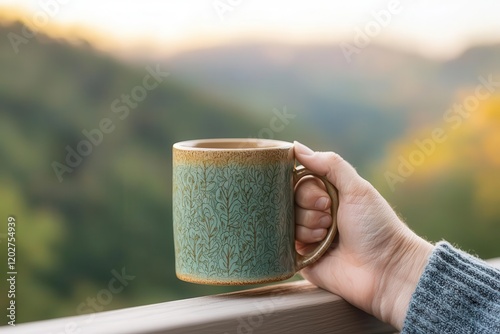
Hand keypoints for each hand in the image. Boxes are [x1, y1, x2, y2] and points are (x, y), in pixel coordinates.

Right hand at [294, 141, 433, 329]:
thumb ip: (330, 164)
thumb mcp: (357, 188)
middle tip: (330, 217)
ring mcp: (307, 234)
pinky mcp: (301, 257)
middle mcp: (315, 212)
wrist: (385, 269)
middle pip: (289, 199)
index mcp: (328, 194)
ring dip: (309, 226)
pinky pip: (285, 241)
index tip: (326, 199)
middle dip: (310, 208)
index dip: (307, 189)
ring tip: (330, 236)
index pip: (299, 180)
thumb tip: (296, 146)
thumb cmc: (377, 227)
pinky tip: (320, 247)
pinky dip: (303, 240)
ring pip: (286, 219)